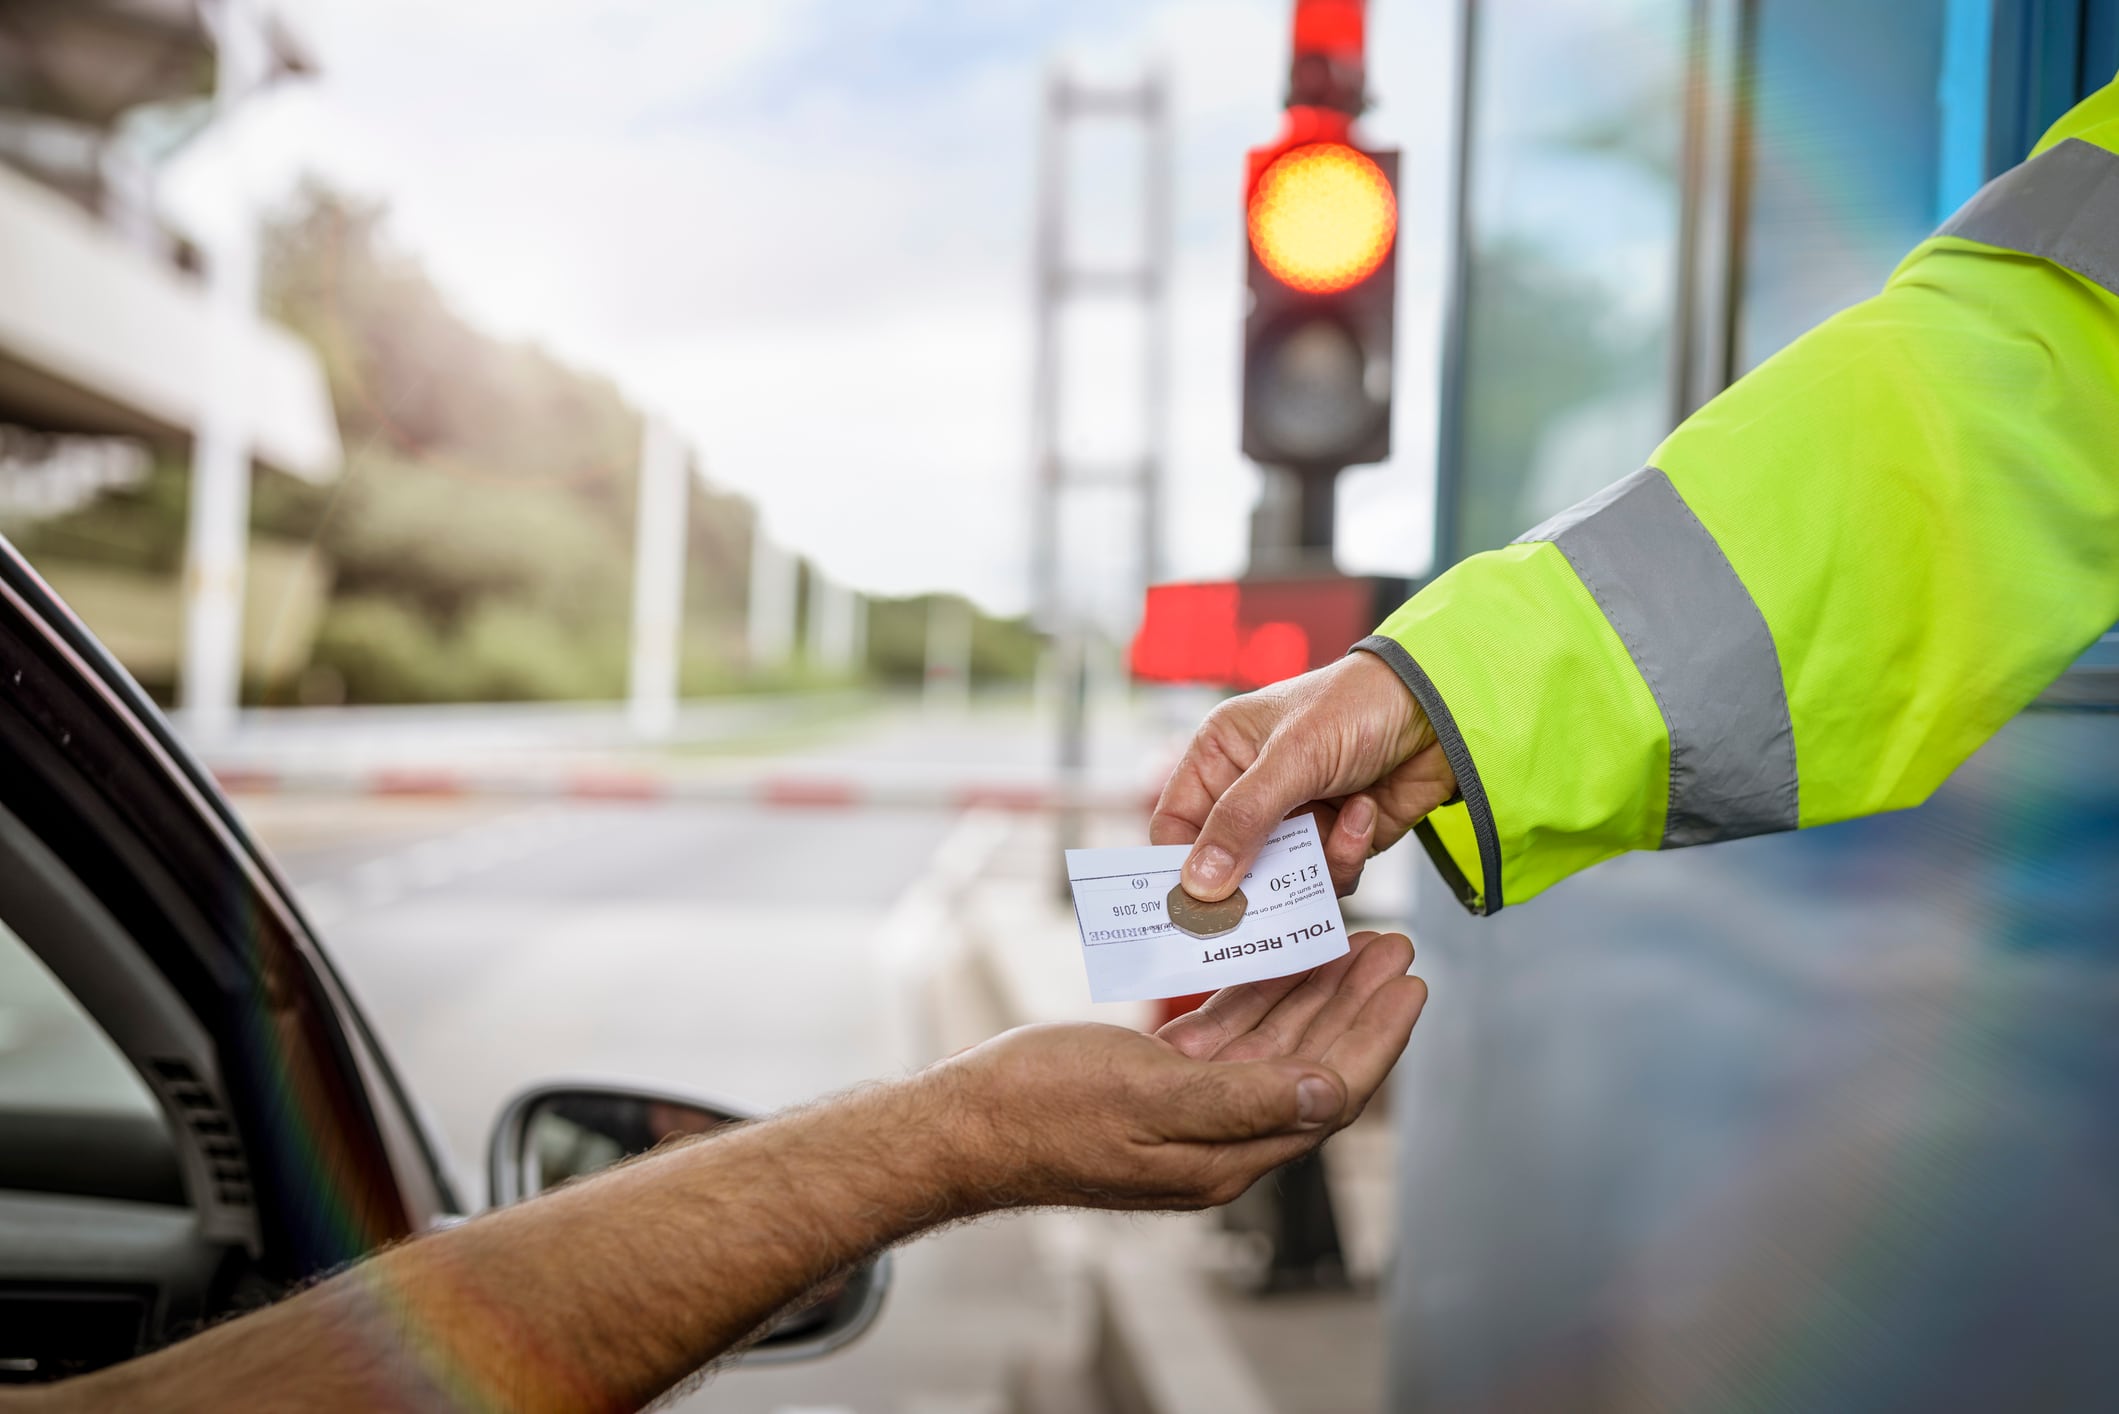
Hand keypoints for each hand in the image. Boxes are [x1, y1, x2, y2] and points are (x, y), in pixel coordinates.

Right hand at [935, 930, 1423, 1211]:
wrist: (964, 1124)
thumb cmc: (1041, 1109)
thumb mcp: (1145, 1096)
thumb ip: (1242, 1100)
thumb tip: (1330, 1094)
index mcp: (1225, 1154)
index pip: (1327, 1091)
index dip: (1375, 1037)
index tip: (1410, 984)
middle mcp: (1219, 1139)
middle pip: (1312, 1064)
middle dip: (1357, 1006)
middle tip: (1394, 948)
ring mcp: (1189, 1113)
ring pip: (1275, 1046)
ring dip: (1315, 995)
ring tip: (1354, 943)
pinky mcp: (1160, 1086)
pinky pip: (1228, 1038)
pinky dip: (1257, 997)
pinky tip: (1276, 960)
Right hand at [1151, 652, 1455, 900]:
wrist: (1443, 711)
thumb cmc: (1357, 707)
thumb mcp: (1292, 758)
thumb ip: (1242, 820)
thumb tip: (1197, 885)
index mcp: (1221, 755)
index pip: (1177, 825)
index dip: (1179, 866)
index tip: (1193, 907)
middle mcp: (1251, 789)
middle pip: (1226, 863)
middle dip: (1252, 881)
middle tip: (1265, 903)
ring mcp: (1295, 818)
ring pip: (1279, 879)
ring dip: (1312, 864)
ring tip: (1337, 824)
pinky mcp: (1336, 840)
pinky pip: (1325, 877)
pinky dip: (1347, 854)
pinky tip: (1365, 812)